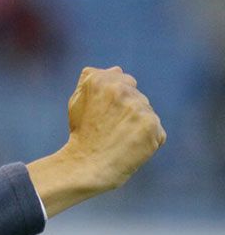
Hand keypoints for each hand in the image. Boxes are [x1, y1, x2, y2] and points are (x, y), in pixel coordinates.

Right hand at [28, 66, 165, 216]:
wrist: (87, 165)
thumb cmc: (82, 134)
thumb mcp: (77, 101)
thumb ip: (94, 80)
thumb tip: (117, 69)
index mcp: (101, 80)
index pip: (123, 78)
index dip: (115, 99)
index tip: (104, 114)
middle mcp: (121, 90)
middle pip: (137, 95)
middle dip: (128, 110)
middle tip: (110, 128)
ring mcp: (138, 107)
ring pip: (147, 113)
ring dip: (138, 125)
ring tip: (120, 139)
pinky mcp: (152, 126)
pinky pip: (158, 132)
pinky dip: (148, 141)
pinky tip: (131, 147)